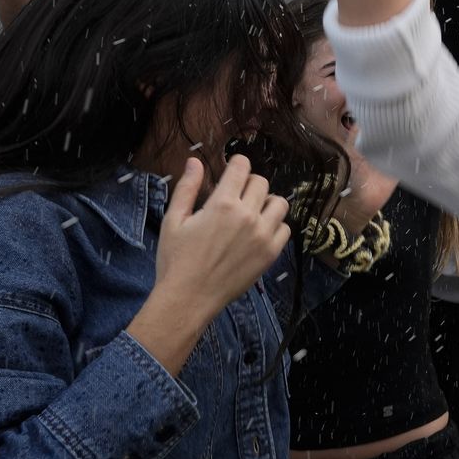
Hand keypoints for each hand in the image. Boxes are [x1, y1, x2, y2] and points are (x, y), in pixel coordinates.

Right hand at [153, 156, 289, 320]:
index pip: (242, 167)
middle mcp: (247, 216)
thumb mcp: (173, 220)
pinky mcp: (271, 253)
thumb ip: (187, 188)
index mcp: (222, 204)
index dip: (237, 164)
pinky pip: (285, 229)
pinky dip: (275, 226)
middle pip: (261, 182)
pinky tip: (259, 232)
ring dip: (267, 202)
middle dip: (248, 184)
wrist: (188, 298)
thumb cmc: (176, 260)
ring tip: (251, 212)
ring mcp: (263, 235)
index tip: (233, 171)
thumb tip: (195, 161)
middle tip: (236, 197)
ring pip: (279, 202)